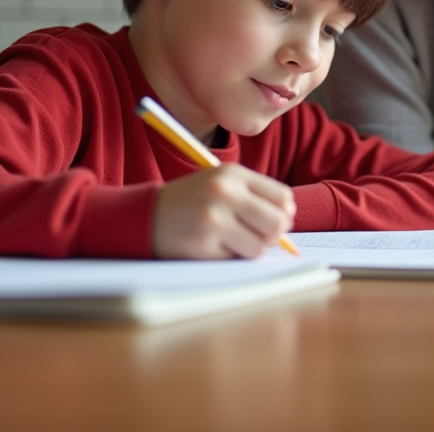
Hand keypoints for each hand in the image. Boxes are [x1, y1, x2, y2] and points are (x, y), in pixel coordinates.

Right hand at [153, 164, 294, 258]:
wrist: (145, 215)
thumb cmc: (192, 201)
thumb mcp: (221, 184)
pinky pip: (235, 260)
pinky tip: (212, 246)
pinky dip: (229, 258)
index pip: (283, 197)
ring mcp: (212, 219)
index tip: (272, 220)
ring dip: (250, 249)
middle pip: (277, 223)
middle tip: (257, 236)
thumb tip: (288, 222)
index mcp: (232, 174)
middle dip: (273, 235)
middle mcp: (224, 192)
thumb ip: (255, 197)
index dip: (284, 214)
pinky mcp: (202, 245)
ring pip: (260, 247)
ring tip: (232, 241)